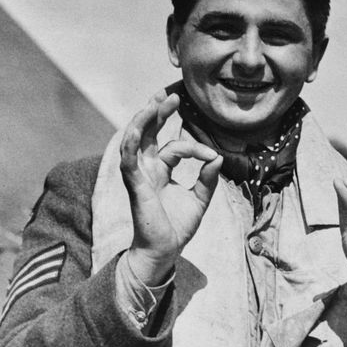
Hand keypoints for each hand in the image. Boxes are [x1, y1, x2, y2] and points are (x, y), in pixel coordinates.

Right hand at [120, 91, 223, 283]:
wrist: (165, 251)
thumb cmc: (177, 228)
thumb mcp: (199, 199)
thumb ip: (208, 178)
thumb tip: (218, 158)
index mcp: (161, 171)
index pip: (174, 147)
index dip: (193, 146)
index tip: (212, 155)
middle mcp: (147, 169)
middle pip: (148, 133)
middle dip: (157, 112)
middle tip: (169, 94)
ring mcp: (138, 175)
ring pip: (136, 139)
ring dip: (144, 118)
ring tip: (156, 101)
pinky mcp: (135, 184)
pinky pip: (129, 158)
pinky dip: (132, 141)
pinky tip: (137, 126)